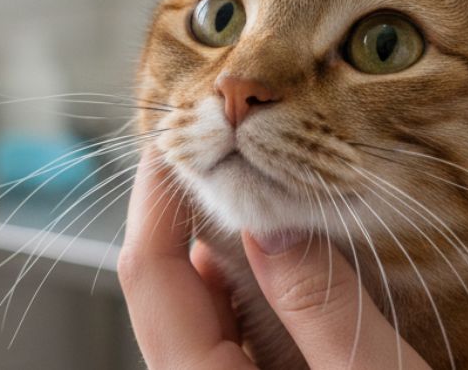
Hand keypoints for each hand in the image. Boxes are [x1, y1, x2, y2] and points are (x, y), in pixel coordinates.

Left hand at [118, 156, 428, 368]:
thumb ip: (319, 304)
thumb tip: (275, 224)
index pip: (148, 272)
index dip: (157, 194)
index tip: (180, 132)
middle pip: (169, 286)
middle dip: (200, 216)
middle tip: (241, 150)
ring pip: (201, 310)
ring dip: (232, 256)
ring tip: (277, 205)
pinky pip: (229, 336)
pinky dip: (255, 293)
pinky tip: (296, 274)